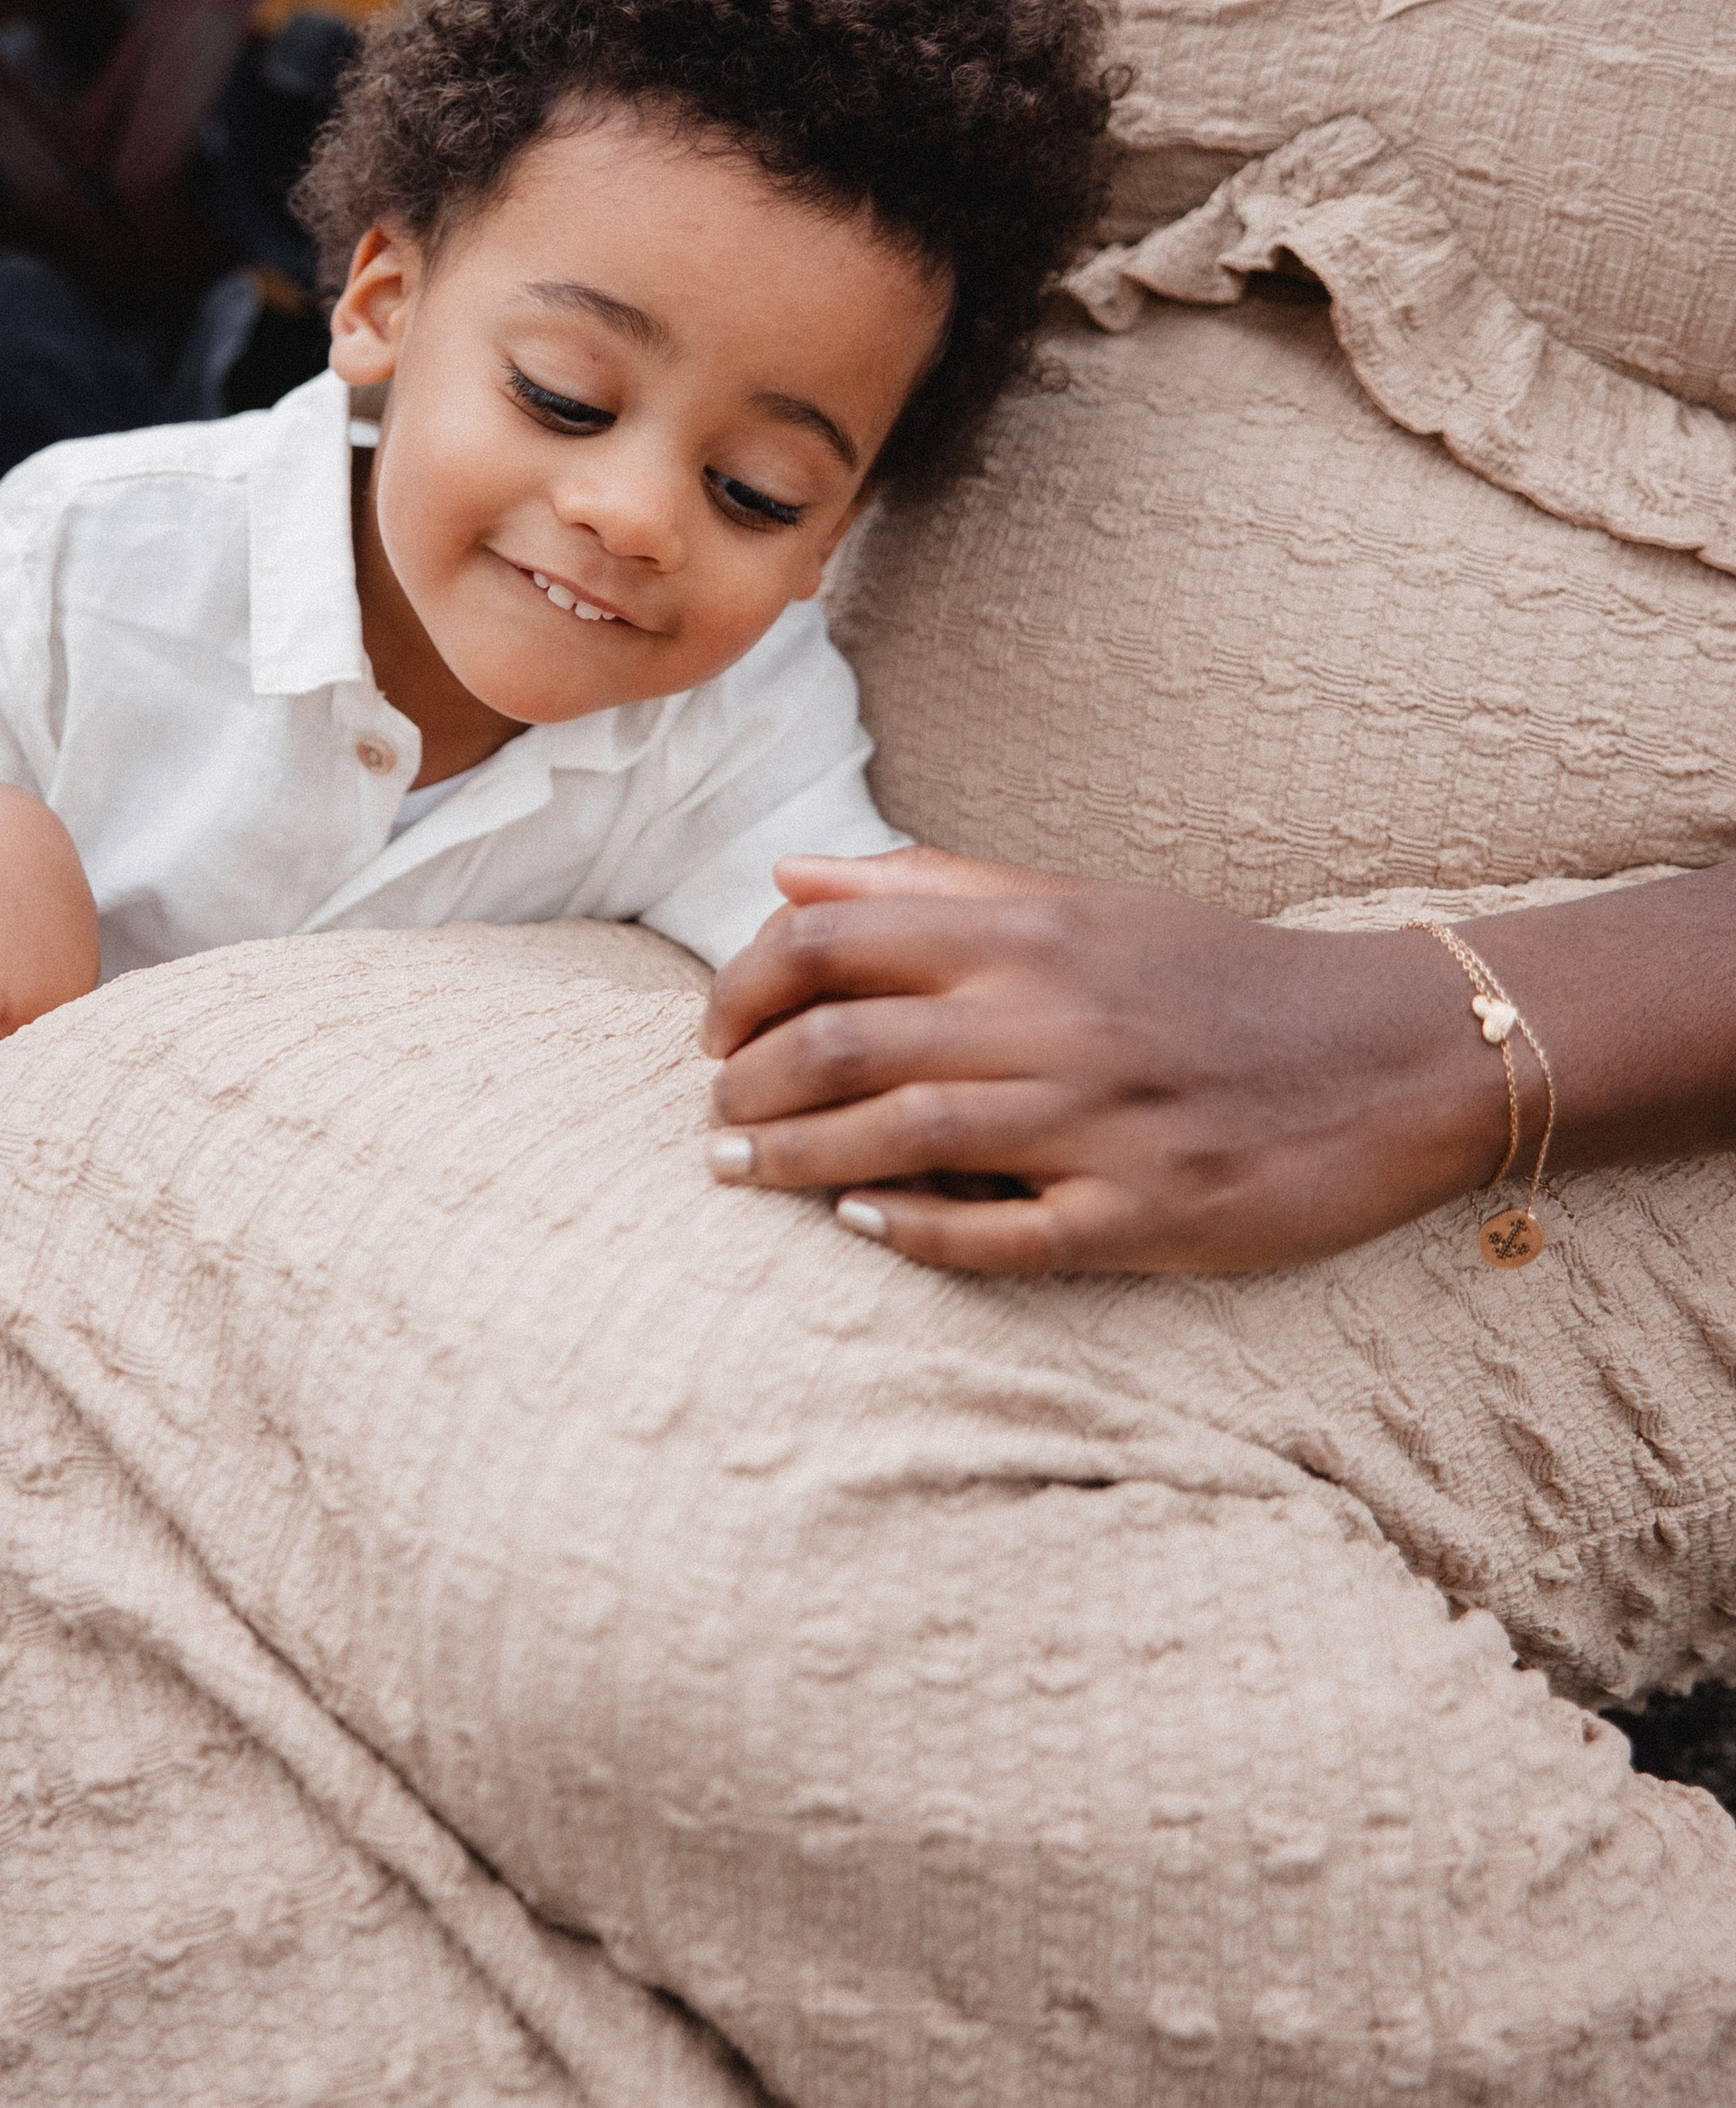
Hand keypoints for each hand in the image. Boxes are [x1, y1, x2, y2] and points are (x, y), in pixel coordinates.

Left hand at [700, 849, 1502, 1274]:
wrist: (1394, 1053)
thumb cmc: (1217, 977)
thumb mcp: (1083, 905)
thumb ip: (935, 888)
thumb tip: (788, 874)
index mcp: (1034, 932)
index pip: (830, 940)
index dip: (743, 985)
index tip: (715, 1029)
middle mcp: (1055, 1015)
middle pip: (840, 1040)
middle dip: (745, 1083)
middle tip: (713, 1115)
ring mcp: (1099, 1120)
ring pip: (897, 1137)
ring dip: (793, 1161)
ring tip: (737, 1171)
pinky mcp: (1144, 1213)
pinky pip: (998, 1234)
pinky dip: (910, 1231)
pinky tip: (856, 1226)